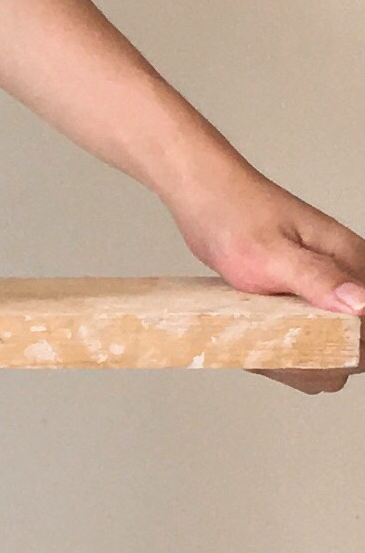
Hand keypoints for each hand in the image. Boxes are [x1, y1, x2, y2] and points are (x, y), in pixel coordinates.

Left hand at [165, 159, 364, 394]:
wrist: (203, 197)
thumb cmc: (235, 216)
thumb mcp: (273, 253)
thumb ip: (317, 278)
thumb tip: (361, 303)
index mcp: (351, 259)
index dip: (354, 345)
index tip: (320, 355)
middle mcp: (346, 270)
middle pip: (358, 329)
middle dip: (332, 353)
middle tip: (288, 355)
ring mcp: (324, 278)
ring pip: (335, 329)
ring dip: (311, 349)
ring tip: (275, 350)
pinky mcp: (301, 285)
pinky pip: (311, 321)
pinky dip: (295, 338)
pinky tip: (270, 342)